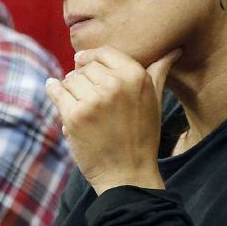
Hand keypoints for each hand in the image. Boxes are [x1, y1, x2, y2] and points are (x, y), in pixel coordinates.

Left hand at [46, 46, 180, 194]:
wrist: (127, 175)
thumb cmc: (141, 137)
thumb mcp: (154, 101)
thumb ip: (159, 73)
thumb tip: (174, 50)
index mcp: (136, 77)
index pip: (104, 52)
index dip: (91, 57)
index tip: (82, 61)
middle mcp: (115, 85)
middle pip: (85, 67)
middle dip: (82, 78)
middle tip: (88, 96)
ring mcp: (94, 100)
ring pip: (70, 79)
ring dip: (70, 88)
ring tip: (80, 104)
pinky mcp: (74, 115)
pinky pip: (56, 91)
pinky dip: (53, 90)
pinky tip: (53, 88)